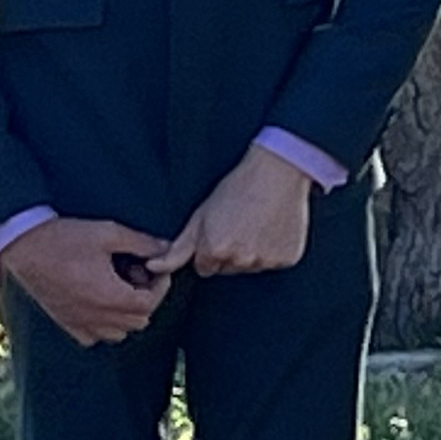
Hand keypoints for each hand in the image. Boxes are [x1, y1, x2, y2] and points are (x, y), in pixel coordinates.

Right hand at [0, 218, 174, 345]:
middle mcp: (96, 317)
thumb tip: (167, 248)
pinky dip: (103, 324)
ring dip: (127, 314)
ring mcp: (78, 323)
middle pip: (138, 321)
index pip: (150, 305)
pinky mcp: (64, 323)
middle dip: (146, 298)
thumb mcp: (109, 234)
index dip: (160, 287)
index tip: (157, 269)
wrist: (24, 245)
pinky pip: (93, 336)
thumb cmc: (66, 238)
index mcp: (110, 297)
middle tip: (138, 273)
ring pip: (118, 332)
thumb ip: (143, 243)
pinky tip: (98, 300)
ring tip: (119, 286)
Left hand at [146, 144, 313, 280]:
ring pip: (251, 266)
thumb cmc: (237, 188)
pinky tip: (273, 228)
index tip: (221, 227)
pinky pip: (275, 261)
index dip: (210, 247)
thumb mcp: (200, 216)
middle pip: (228, 268)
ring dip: (253, 251)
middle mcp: (241, 261)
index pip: (205, 267)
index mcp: (215, 251)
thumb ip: (176, 249)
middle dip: (230, 251)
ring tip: (258, 223)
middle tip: (240, 223)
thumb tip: (152, 267)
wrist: (278, 171)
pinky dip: (274, 249)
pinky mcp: (288, 258)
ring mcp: (266, 261)